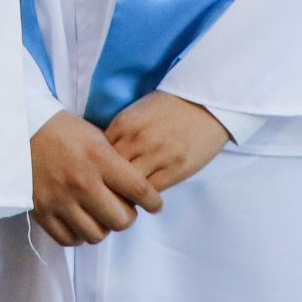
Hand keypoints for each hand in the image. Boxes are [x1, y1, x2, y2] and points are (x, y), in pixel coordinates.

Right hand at [30, 110, 163, 246]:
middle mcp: (81, 182)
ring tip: (98, 215)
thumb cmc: (62, 131)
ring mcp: (60, 199)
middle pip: (121, 220)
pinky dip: (78, 235)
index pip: (139, 190)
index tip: (154, 205)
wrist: (19, 129)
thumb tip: (137, 189)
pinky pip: (69, 240)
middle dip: (127, 216)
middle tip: (122, 208)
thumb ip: (116, 163)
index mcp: (98, 158)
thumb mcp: (95, 136)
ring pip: (96, 235)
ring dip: (102, 227)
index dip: (153, 202)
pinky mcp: (42, 211)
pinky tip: (79, 221)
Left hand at [104, 91, 228, 192]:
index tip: (98, 177)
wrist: (205, 103)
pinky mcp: (177, 169)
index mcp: (123, 124)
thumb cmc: (167, 109)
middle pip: (109, 173)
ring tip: (126, 198)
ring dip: (126, 194)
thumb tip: (102, 161)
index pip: (98, 155)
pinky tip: (144, 196)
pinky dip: (145, 196)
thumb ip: (118, 136)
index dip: (96, 169)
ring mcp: (157, 155)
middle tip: (108, 194)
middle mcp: (137, 140)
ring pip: (130, 186)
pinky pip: (152, 191)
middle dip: (107, 185)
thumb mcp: (135, 115)